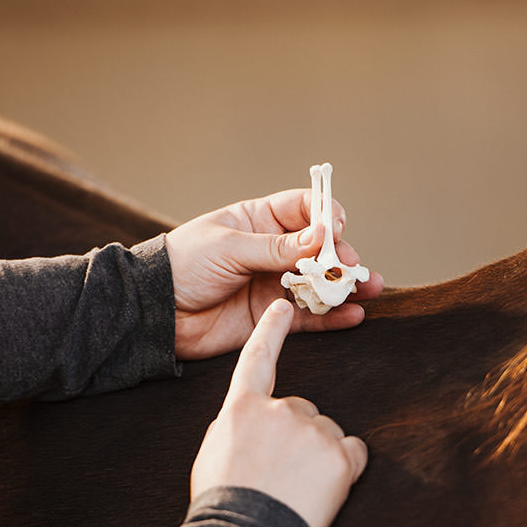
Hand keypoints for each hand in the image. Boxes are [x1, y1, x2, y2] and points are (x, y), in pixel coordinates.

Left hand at [165, 189, 383, 359]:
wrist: (157, 311)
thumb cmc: (185, 266)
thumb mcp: (230, 247)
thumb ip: (276, 247)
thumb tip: (323, 235)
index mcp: (259, 221)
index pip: (304, 209)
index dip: (326, 215)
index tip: (337, 228)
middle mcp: (272, 251)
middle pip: (319, 248)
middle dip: (340, 254)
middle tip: (350, 266)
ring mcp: (274, 284)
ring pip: (320, 283)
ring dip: (346, 285)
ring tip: (369, 288)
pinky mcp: (273, 317)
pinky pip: (310, 317)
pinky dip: (333, 316)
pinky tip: (354, 315)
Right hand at [190, 299, 367, 526]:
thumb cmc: (224, 502)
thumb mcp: (212, 454)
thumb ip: (235, 425)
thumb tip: (253, 419)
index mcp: (242, 408)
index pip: (258, 358)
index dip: (271, 331)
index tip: (283, 304)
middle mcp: (280, 409)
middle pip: (302, 410)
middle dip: (298, 437)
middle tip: (283, 475)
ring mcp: (313, 430)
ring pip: (328, 433)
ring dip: (321, 456)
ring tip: (298, 489)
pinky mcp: (340, 456)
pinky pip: (353, 453)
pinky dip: (345, 470)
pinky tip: (322, 490)